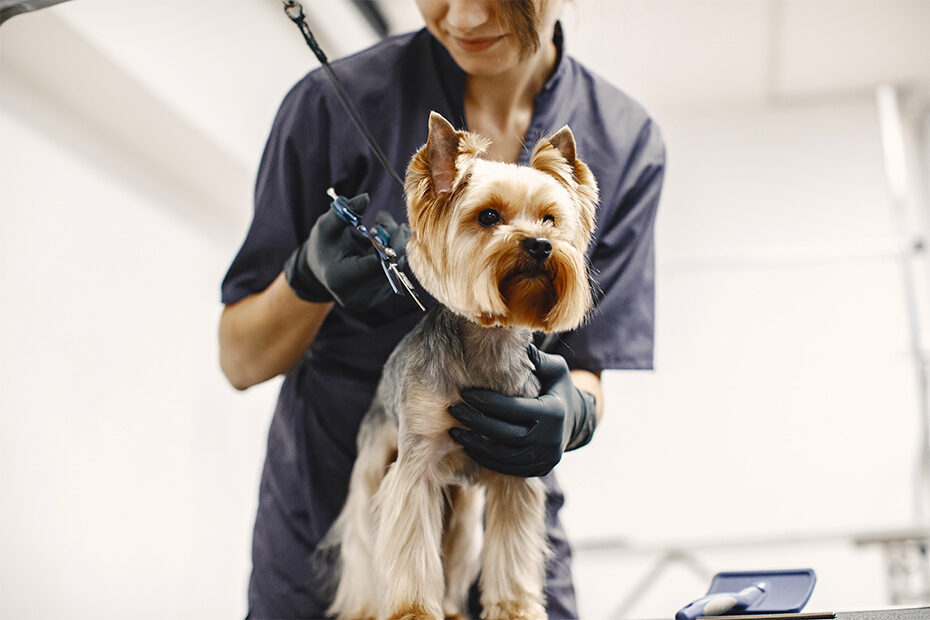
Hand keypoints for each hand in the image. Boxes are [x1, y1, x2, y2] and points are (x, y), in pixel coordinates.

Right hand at [283, 194, 409, 310]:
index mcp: (341, 279)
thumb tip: (365, 198)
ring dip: (395, 245)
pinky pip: (395, 273)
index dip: (386, 242)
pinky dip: (394, 255)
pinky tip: (384, 241)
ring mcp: (370, 300)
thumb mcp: (327, 226)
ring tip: (383, 226)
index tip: (383, 220)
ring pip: (395, 269)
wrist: (322, 269)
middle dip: (393, 239)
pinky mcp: (379, 298)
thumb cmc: (324, 245)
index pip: (375, 264)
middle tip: (386, 218)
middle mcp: (356, 296)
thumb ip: (344, 212)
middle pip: (389, 266)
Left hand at [448, 346, 597, 476]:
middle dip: (476, 422)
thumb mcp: (555, 369)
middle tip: (454, 410)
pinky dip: (485, 459)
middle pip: (505, 434)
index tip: (465, 393)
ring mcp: (544, 458)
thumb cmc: (557, 389)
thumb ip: (537, 359)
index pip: (514, 408)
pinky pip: (507, 468)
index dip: (487, 401)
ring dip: (475, 445)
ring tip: (454, 432)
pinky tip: (468, 446)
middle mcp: (550, 439)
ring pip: (503, 456)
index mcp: (553, 412)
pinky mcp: (538, 470)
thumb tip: (513, 343)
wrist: (576, 422)